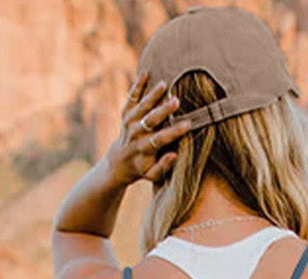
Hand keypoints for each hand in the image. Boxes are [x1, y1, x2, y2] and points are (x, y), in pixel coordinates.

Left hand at [107, 67, 189, 187]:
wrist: (120, 162)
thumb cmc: (142, 169)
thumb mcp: (152, 175)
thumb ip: (163, 167)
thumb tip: (174, 155)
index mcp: (144, 149)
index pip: (160, 139)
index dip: (174, 132)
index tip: (188, 124)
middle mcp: (136, 134)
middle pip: (150, 120)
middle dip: (163, 110)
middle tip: (176, 101)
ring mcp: (129, 122)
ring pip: (141, 106)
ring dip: (153, 95)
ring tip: (164, 84)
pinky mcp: (125, 113)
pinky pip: (131, 97)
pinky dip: (137, 86)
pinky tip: (145, 73)